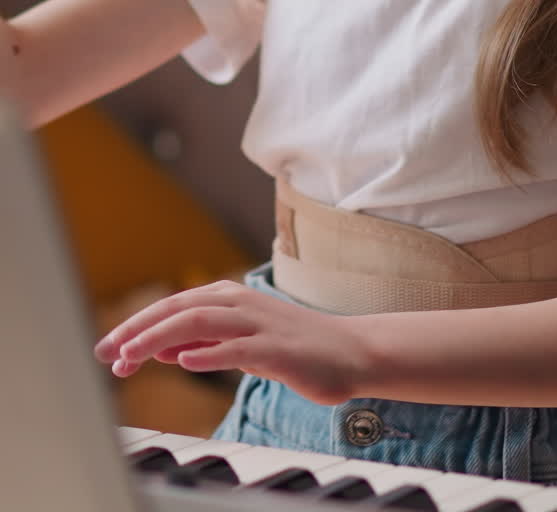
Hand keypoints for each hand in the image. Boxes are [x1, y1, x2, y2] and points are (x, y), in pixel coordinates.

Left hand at [94, 279, 368, 404]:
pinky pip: (237, 348)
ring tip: (130, 355)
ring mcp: (258, 323)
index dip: (137, 325)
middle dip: (137, 330)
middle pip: (179, 309)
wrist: (348, 352)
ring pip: (200, 322)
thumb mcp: (240, 345)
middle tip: (104, 351)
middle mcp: (239, 303)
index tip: (106, 348)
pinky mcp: (276, 347)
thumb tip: (160, 349)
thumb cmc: (292, 348)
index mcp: (228, 298)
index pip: (172, 306)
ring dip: (160, 338)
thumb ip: (202, 343)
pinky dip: (209, 353)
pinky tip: (186, 362)